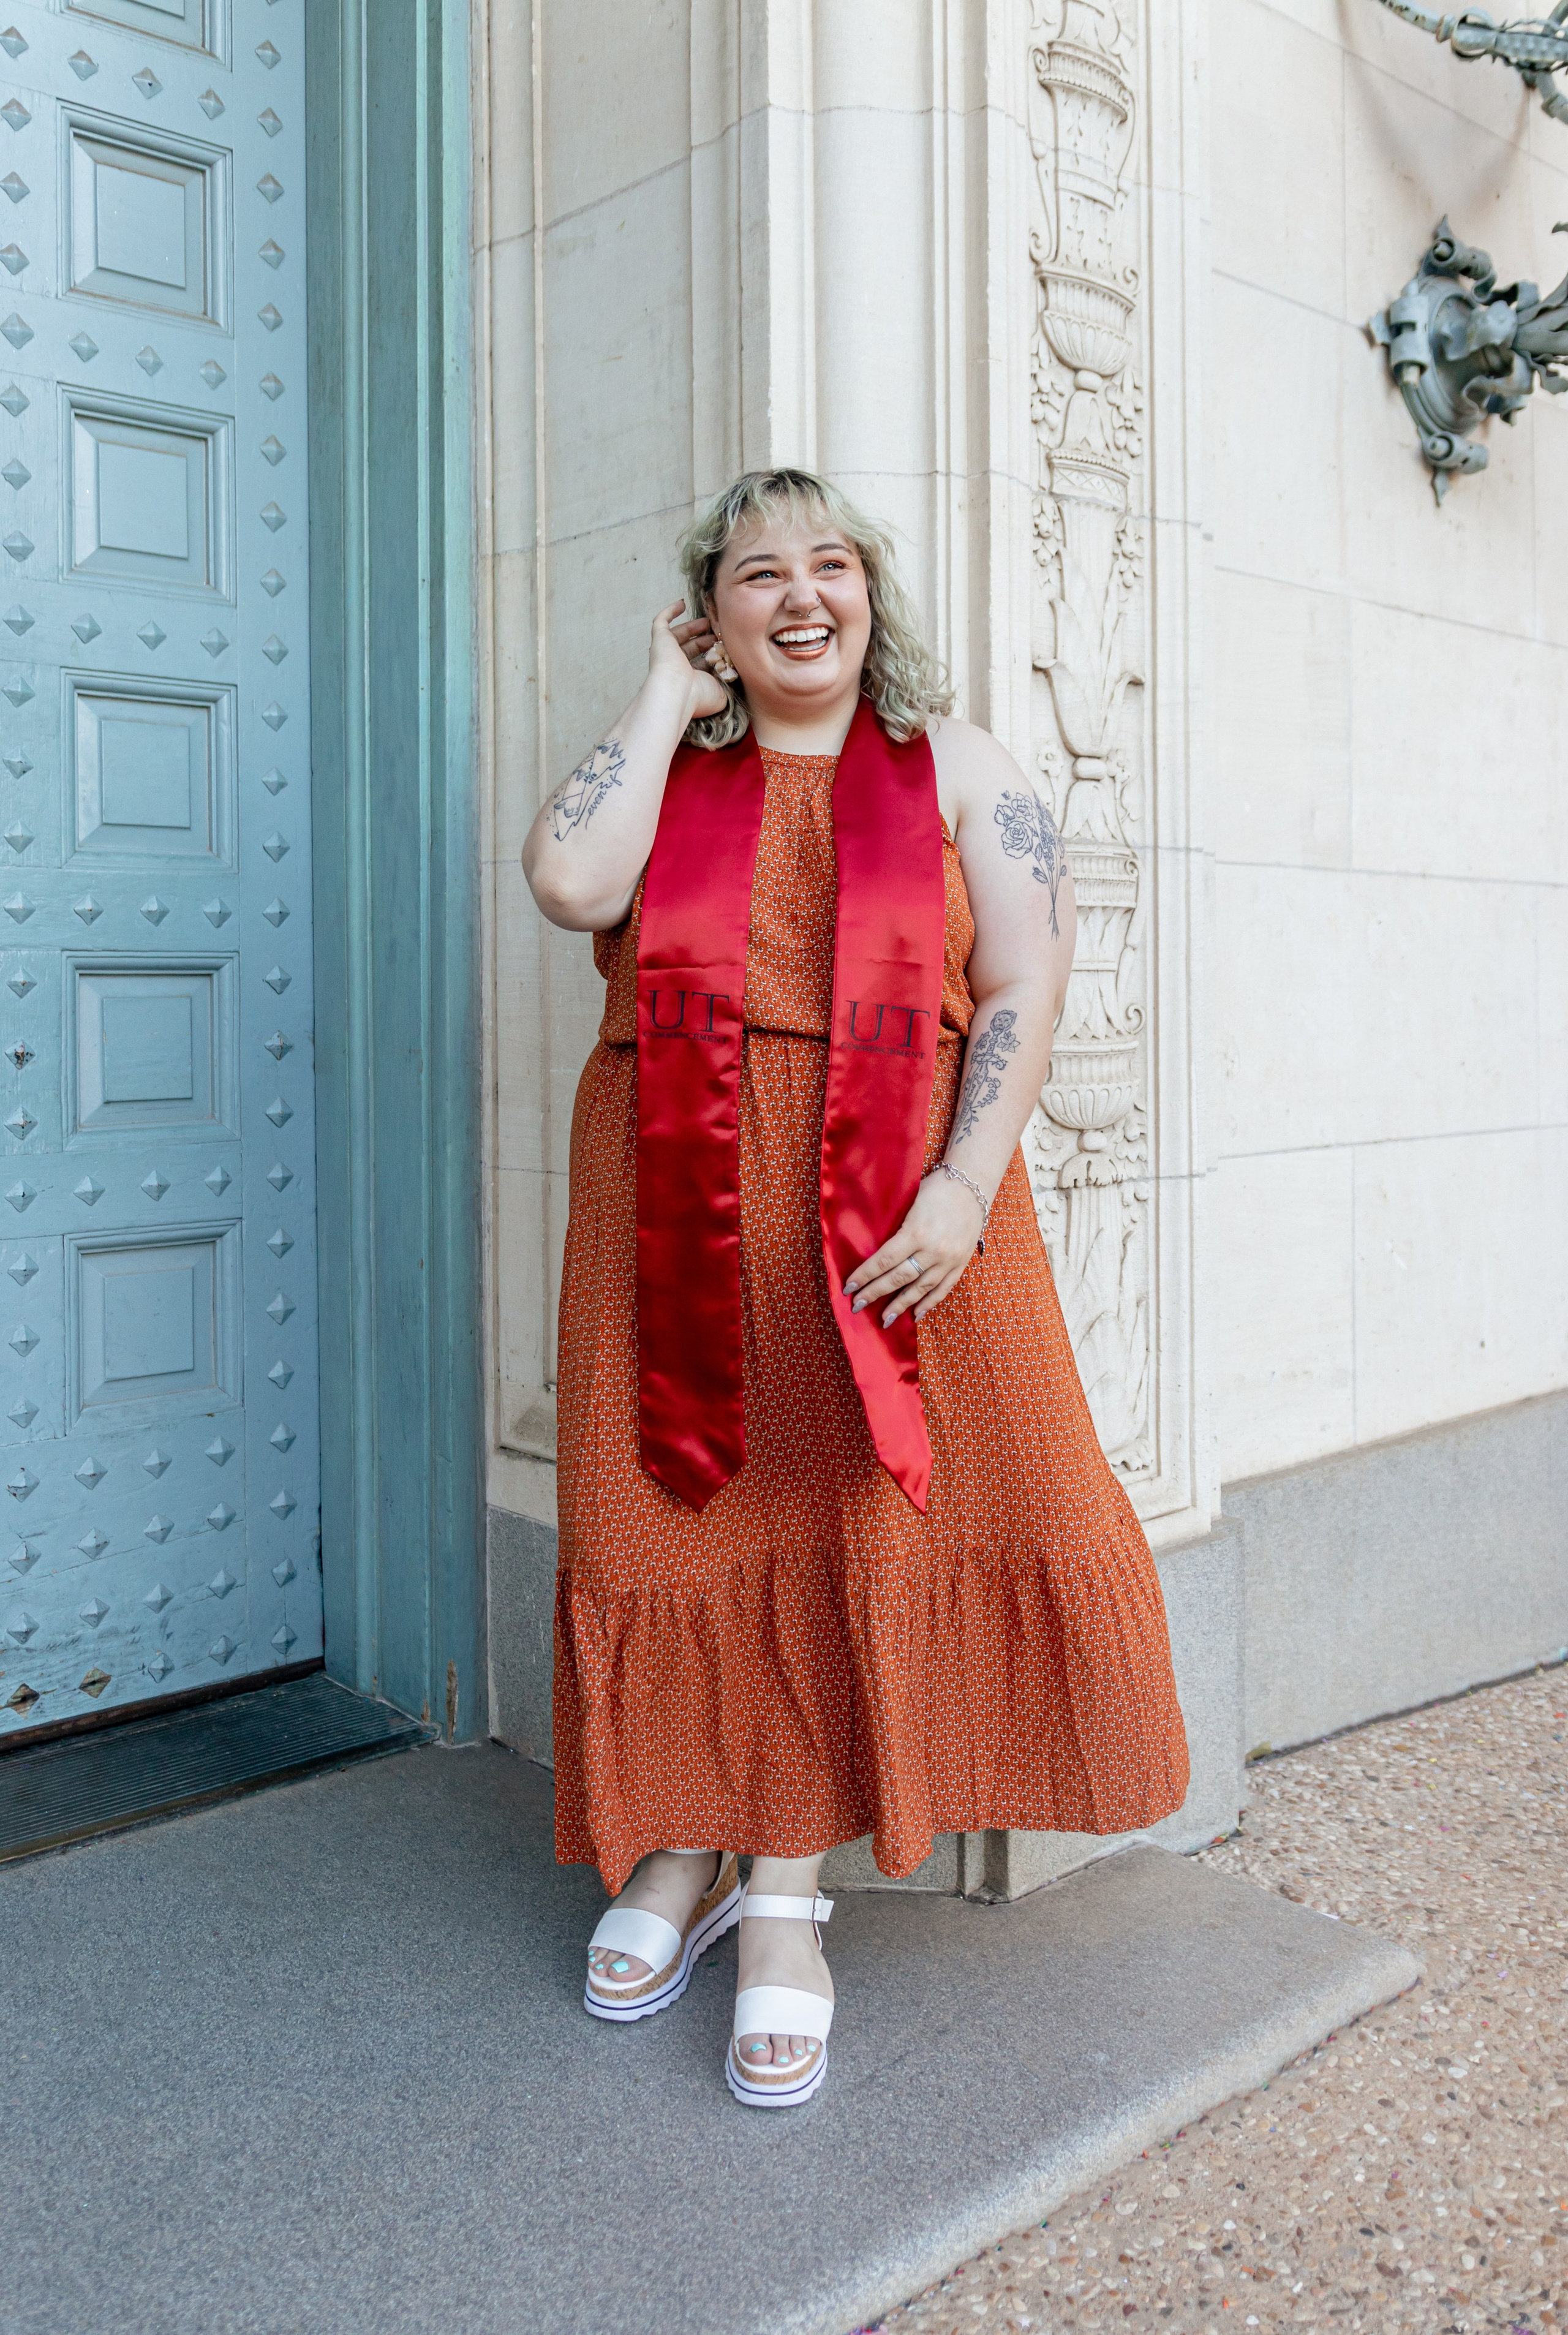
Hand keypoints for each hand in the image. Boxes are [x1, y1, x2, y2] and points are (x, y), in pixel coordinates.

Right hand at [650, 599, 729, 722]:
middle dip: (704, 640)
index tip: (725, 649)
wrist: (677, 692)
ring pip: (678, 635)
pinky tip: (681, 603)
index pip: (701, 664)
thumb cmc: (698, 696)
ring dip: (693, 627)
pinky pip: (661, 621)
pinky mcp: (660, 639)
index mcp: (690, 680)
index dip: (712, 656)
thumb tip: (733, 672)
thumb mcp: (721, 691)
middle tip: (718, 633)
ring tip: (707, 621)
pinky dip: (670, 611)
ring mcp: (666, 652)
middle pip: (690, 648)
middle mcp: (676, 667)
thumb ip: (727, 682)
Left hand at [843, 1172, 985, 1327]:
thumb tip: (872, 1249)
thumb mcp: (909, 1202)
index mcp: (915, 1233)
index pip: (883, 1261)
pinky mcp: (961, 1262)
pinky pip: (944, 1288)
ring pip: (920, 1288)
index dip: (864, 1276)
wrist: (973, 1183)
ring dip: (901, 1305)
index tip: (848, 1287)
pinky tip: (916, 1314)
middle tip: (857, 1306)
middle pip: (898, 1278)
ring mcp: (949, 1259)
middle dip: (875, 1293)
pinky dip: (929, 1303)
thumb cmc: (936, 1187)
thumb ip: (895, 1227)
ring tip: (885, 1320)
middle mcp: (932, 1251)